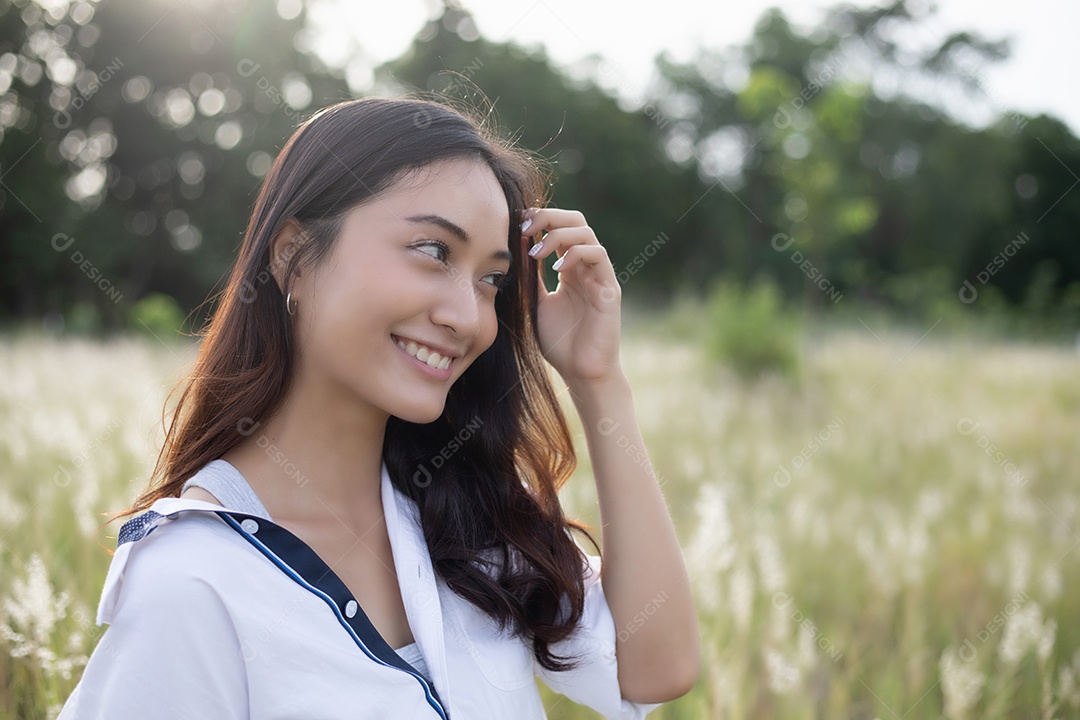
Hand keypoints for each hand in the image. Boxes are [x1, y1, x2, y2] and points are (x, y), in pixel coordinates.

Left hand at [521, 208, 623, 388]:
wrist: (581, 373)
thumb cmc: (560, 343)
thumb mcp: (536, 305)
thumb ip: (529, 279)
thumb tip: (515, 249)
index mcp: (570, 269)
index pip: (560, 228)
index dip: (539, 219)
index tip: (516, 224)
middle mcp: (586, 267)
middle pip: (575, 221)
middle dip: (549, 217)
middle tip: (525, 227)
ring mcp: (599, 276)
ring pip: (586, 233)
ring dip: (558, 234)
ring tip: (536, 252)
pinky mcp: (609, 289)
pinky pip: (597, 256)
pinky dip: (576, 253)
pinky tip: (556, 269)